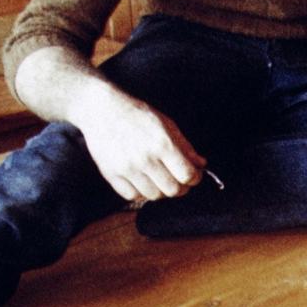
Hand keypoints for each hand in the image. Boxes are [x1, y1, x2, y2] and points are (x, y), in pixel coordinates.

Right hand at [75, 90, 205, 203]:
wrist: (104, 111)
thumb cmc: (138, 116)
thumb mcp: (168, 125)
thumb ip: (186, 147)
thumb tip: (201, 164)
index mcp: (163, 144)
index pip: (187, 175)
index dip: (195, 178)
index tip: (195, 175)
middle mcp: (145, 159)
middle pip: (172, 190)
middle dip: (181, 187)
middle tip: (180, 180)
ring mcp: (127, 169)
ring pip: (153, 196)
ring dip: (161, 191)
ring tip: (162, 179)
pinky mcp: (111, 175)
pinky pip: (132, 196)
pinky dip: (141, 193)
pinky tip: (144, 181)